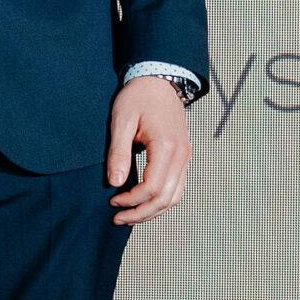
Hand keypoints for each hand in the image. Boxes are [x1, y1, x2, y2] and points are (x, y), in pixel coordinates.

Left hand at [105, 77, 191, 223]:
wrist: (160, 81)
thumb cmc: (139, 97)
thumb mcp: (122, 121)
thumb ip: (118, 153)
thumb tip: (115, 183)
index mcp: (167, 146)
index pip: (152, 187)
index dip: (132, 200)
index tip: (113, 201)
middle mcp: (182, 155)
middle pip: (166, 198)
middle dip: (141, 213)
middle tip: (118, 218)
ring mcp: (186, 157)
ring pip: (175, 197)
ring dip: (152, 211)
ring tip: (129, 216)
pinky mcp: (184, 157)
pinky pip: (177, 187)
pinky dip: (162, 201)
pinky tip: (144, 203)